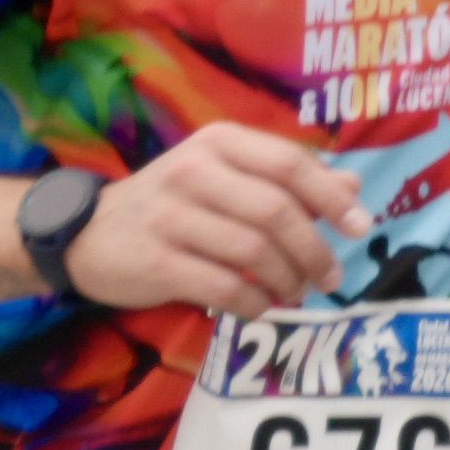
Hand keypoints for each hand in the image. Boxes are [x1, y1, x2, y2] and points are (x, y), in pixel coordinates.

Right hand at [69, 122, 358, 316]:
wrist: (88, 234)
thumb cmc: (173, 205)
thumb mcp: (226, 178)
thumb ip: (288, 179)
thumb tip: (354, 188)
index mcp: (218, 142)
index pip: (289, 164)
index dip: (332, 198)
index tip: (361, 228)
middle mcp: (193, 171)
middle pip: (276, 211)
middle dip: (314, 250)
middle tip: (330, 277)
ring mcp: (171, 217)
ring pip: (253, 252)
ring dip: (287, 280)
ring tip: (296, 294)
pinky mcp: (157, 261)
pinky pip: (223, 287)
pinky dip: (253, 302)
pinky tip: (261, 306)